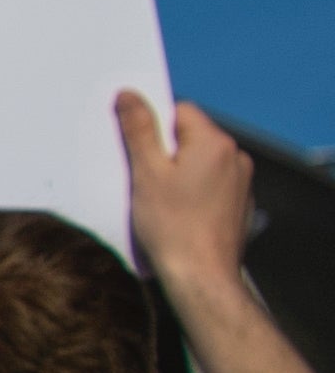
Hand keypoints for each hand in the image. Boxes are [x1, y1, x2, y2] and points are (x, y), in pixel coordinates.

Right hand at [118, 90, 254, 296]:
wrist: (202, 276)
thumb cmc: (173, 228)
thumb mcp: (146, 174)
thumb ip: (139, 130)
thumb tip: (130, 95)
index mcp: (214, 143)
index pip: (179, 112)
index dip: (152, 128)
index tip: (137, 152)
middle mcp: (235, 156)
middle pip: (190, 136)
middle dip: (164, 152)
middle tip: (144, 179)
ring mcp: (241, 180)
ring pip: (200, 161)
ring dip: (178, 172)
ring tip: (161, 200)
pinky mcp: (240, 202)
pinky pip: (211, 183)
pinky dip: (193, 191)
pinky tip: (178, 213)